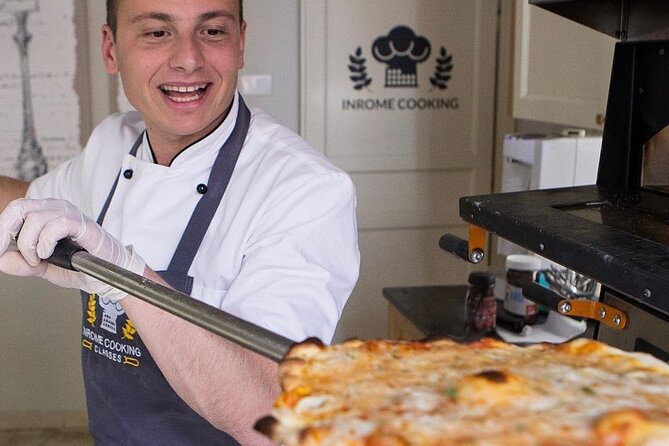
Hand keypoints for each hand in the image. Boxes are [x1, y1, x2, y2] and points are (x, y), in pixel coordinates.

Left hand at [0, 198, 144, 301]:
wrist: (107, 274)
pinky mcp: (83, 224)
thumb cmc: (81, 266)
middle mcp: (56, 209)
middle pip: (19, 208)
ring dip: (30, 244)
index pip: (14, 211)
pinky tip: (48, 253)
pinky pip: (57, 225)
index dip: (0, 229)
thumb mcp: (43, 267)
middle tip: (3, 251)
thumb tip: (1, 260)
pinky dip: (46, 242)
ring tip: (38, 259)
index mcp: (44, 213)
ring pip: (35, 218)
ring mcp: (70, 214)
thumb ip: (22, 263)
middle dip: (5, 232)